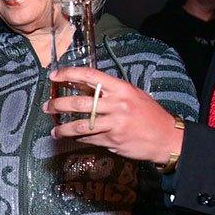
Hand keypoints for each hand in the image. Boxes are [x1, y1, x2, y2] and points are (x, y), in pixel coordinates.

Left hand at [46, 67, 184, 164]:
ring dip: (63, 128)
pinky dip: (78, 138)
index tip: (54, 75)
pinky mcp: (112, 140)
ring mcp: (114, 123)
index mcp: (121, 88)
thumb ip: (111, 92)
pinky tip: (72, 138)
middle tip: (48, 106)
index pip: (90, 76)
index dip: (69, 74)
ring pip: (80, 125)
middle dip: (58, 104)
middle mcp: (116, 104)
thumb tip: (84, 89)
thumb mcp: (133, 96)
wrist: (167, 138)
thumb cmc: (150, 115)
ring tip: (54, 130)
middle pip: (80, 103)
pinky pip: (89, 139)